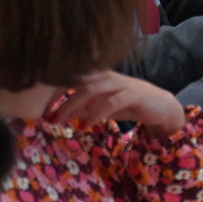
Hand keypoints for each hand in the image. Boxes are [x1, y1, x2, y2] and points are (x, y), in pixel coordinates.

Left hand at [47, 72, 184, 135]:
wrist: (161, 107)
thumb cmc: (129, 105)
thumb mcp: (101, 107)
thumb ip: (83, 108)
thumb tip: (61, 114)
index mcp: (99, 76)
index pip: (71, 77)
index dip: (54, 89)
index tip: (41, 105)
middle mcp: (107, 76)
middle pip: (77, 82)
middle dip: (60, 100)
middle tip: (48, 117)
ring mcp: (120, 84)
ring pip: (91, 90)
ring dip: (73, 105)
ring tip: (61, 121)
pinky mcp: (132, 94)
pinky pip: (110, 102)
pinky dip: (95, 114)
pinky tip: (85, 125)